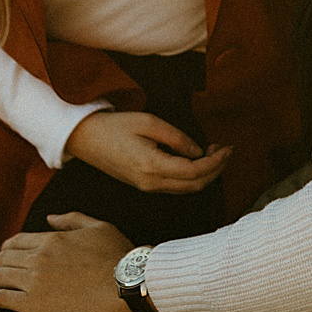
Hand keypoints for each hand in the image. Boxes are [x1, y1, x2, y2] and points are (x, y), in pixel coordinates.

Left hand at [0, 213, 137, 311]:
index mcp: (51, 239)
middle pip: (3, 258)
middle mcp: (38, 257)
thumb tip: (50, 217)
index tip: (3, 254)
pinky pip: (0, 298)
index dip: (6, 248)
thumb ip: (72, 220)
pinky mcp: (33, 304)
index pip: (17, 241)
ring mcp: (33, 280)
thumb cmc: (120, 257)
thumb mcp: (100, 228)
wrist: (127, 286)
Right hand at [65, 110, 228, 193]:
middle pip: (196, 185)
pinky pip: (175, 187)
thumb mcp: (149, 123)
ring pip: (187, 189)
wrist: (83, 138)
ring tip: (215, 153)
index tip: (229, 147)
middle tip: (226, 150)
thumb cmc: (114, 126)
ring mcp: (147, 187)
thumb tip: (199, 152)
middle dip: (217, 169)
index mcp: (152, 167)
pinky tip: (196, 160)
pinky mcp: (144, 186)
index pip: (196, 172)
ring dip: (206, 174)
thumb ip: (177, 138)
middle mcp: (151, 183)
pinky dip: (192, 177)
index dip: (217, 161)